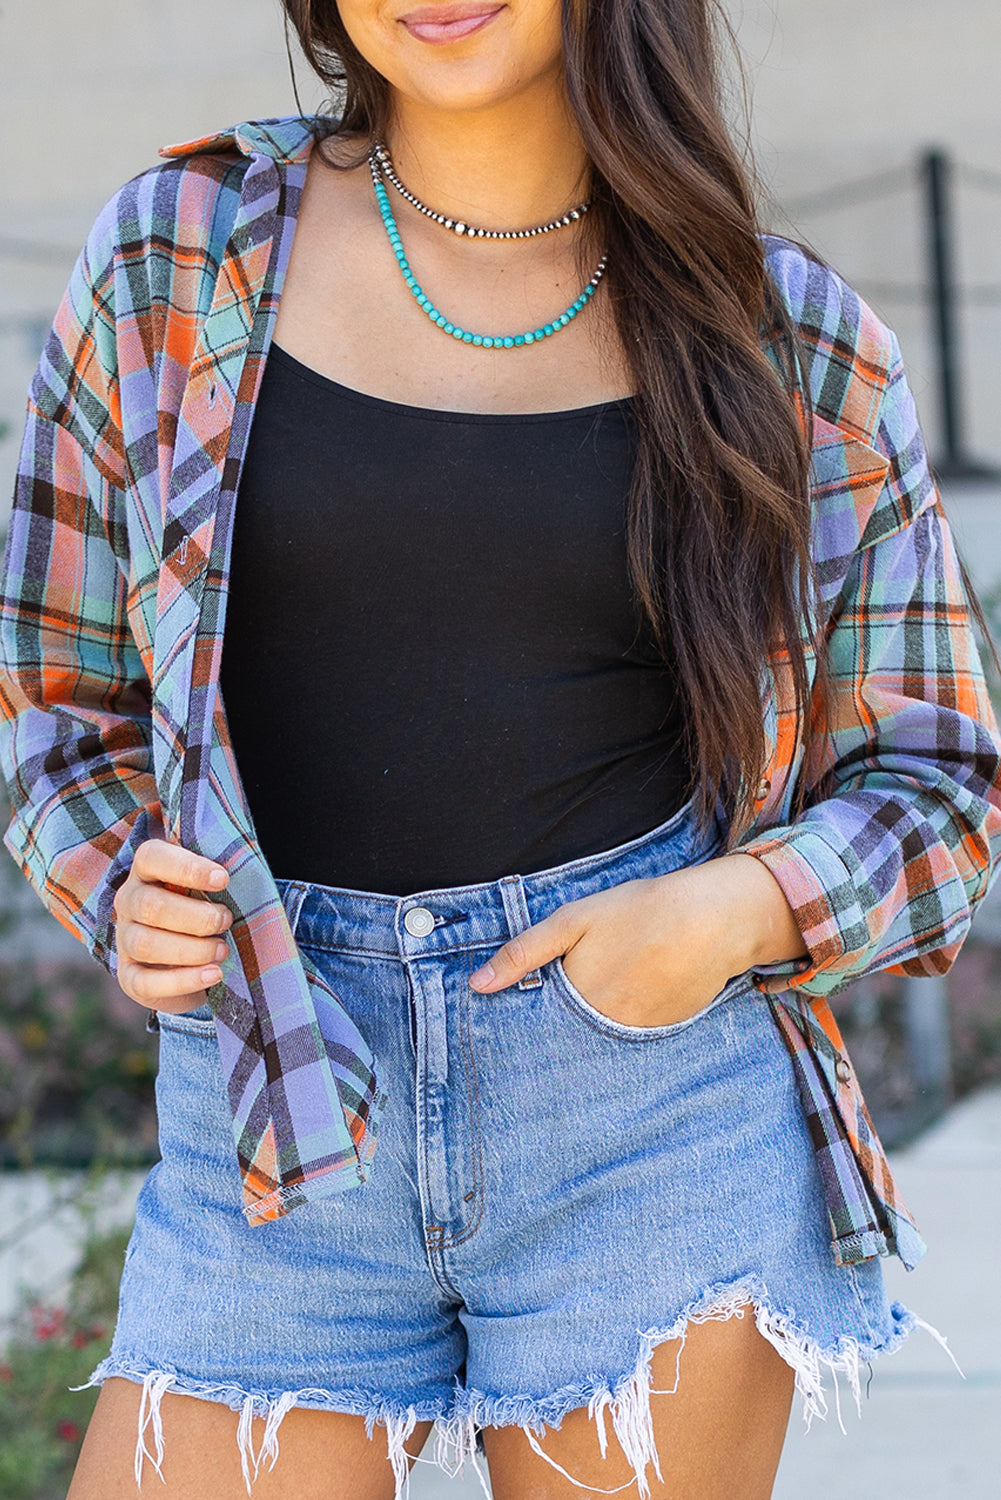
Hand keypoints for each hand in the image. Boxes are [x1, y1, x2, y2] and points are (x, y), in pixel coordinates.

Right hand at [113, 839, 231, 1013]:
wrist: (192, 959)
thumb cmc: (207, 909)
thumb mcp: (211, 888)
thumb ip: (219, 879)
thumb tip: (248, 878)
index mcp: (147, 870)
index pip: (153, 858)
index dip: (188, 868)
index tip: (223, 880)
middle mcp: (128, 901)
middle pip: (151, 906)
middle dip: (197, 917)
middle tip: (226, 922)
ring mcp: (125, 939)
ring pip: (145, 944)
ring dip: (192, 950)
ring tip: (223, 951)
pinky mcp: (129, 976)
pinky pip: (145, 981)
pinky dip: (183, 981)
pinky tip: (213, 974)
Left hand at [468, 855, 807, 1028]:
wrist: (715, 918)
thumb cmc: (640, 910)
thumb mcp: (574, 921)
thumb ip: (523, 953)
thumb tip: (477, 985)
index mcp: (577, 1001)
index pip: (539, 1030)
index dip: (528, 1025)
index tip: (516, 1027)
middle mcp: (606, 1028)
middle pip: (570, 1038)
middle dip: (561, 1028)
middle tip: (567, 1006)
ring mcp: (639, 1035)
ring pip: (603, 1038)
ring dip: (596, 1026)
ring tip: (612, 986)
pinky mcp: (667, 1033)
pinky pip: (636, 1035)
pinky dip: (630, 1020)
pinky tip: (639, 989)